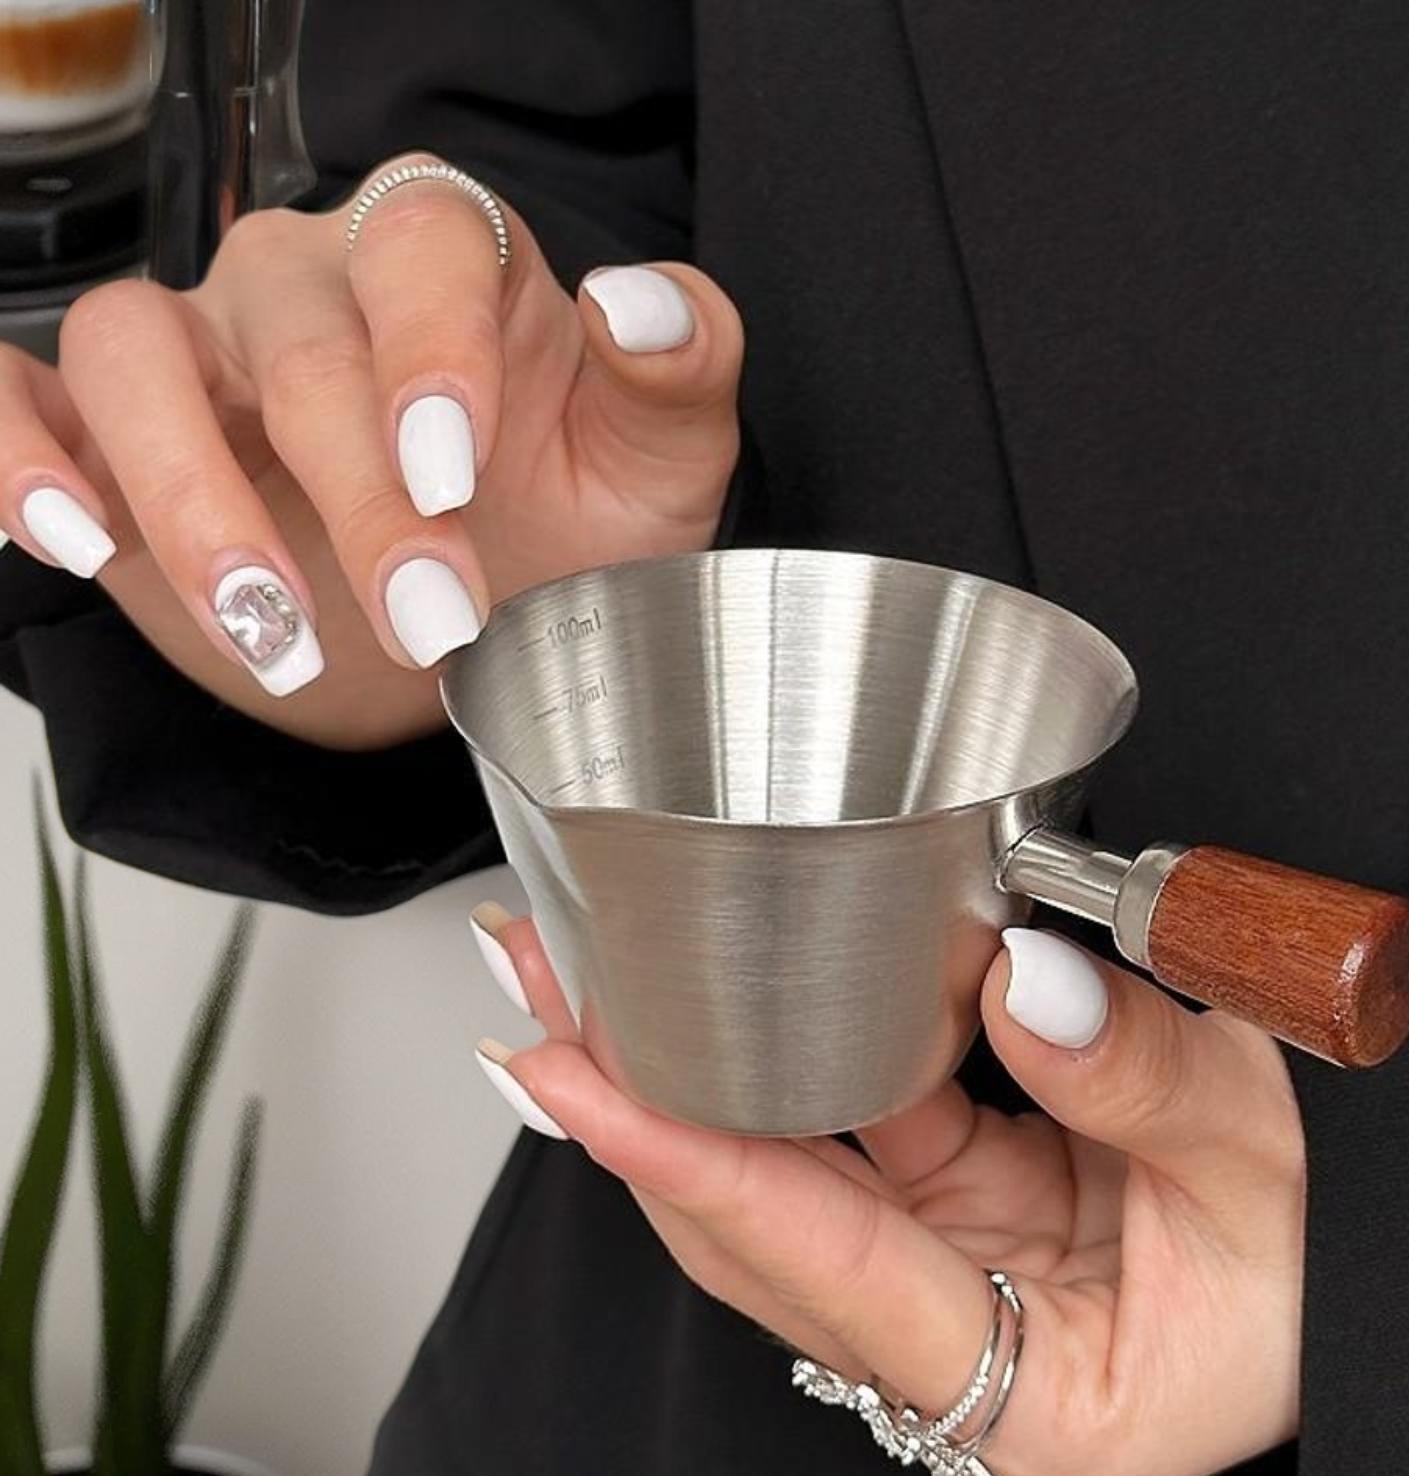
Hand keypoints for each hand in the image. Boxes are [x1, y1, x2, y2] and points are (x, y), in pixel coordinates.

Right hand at [0, 154, 741, 749]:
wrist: (482, 616)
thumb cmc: (571, 521)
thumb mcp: (656, 462)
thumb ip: (678, 369)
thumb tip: (638, 296)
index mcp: (444, 264)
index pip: (418, 248)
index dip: (429, 352)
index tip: (455, 475)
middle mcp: (310, 286)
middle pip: (296, 342)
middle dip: (360, 497)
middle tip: (429, 620)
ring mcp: (202, 353)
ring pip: (136, 354)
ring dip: (192, 498)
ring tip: (272, 630)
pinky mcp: (113, 436)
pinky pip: (22, 397)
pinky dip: (19, 454)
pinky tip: (68, 538)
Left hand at [467, 906, 1304, 1475]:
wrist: (1340, 1285)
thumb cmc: (1316, 1279)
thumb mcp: (1266, 1170)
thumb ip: (1146, 1081)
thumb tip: (1026, 984)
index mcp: (1033, 1403)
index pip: (826, 1270)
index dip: (697, 1164)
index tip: (582, 1080)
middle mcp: (951, 1357)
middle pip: (753, 1234)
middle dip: (634, 1108)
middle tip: (540, 993)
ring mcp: (936, 1281)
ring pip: (774, 1183)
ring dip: (678, 1078)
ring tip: (579, 983)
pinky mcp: (944, 1213)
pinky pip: (838, 1134)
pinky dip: (772, 1062)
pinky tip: (704, 1003)